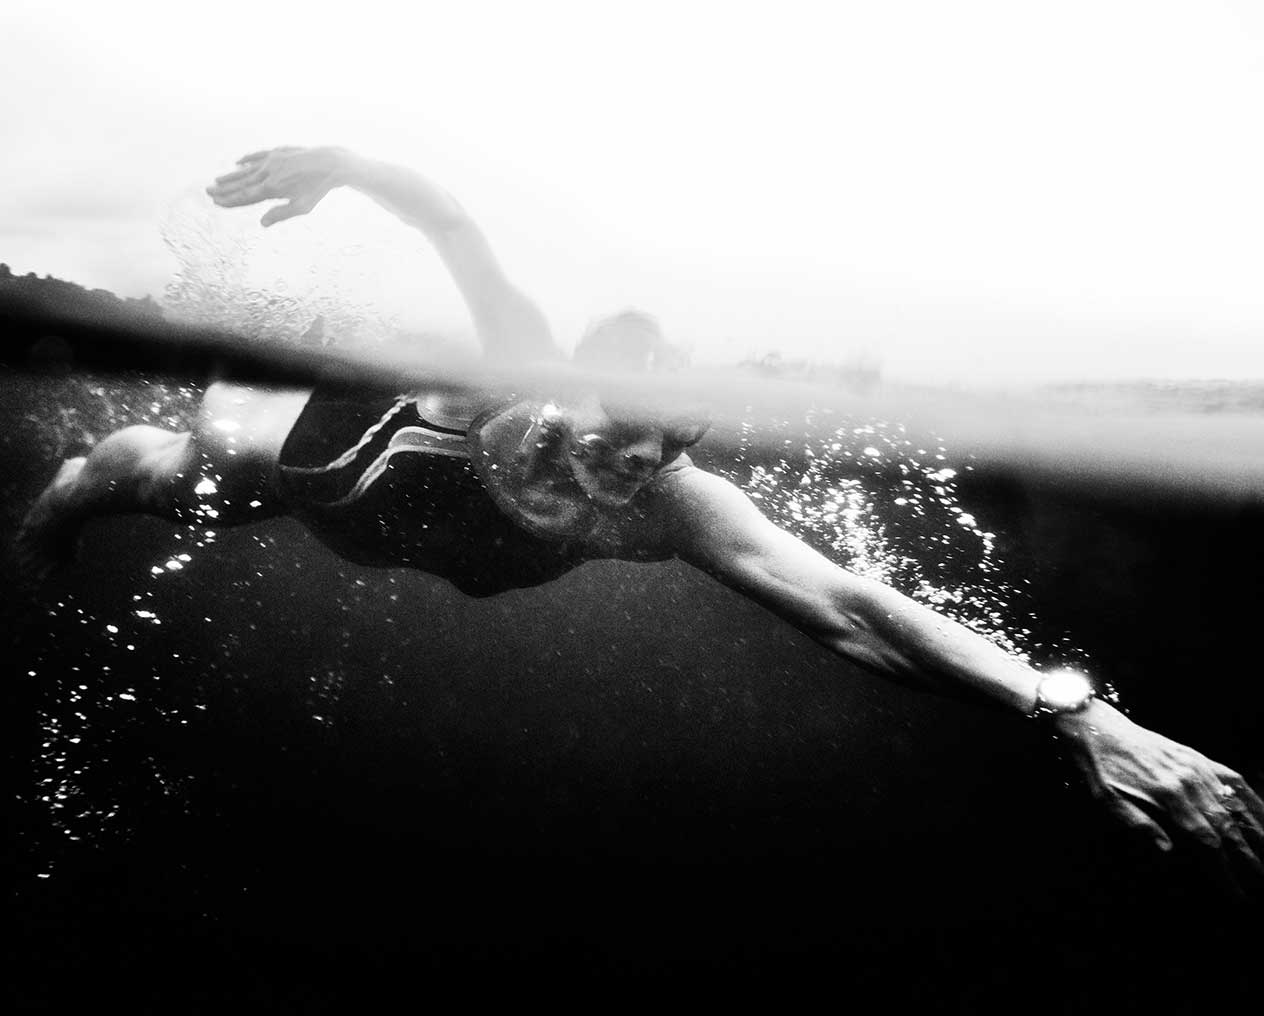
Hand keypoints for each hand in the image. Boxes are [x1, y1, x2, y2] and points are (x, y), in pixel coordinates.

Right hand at [205, 146, 351, 226]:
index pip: (245, 196)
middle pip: (241, 183)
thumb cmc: (317, 189)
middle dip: (223, 189)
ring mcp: (271, 160)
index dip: (229, 200)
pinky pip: (258, 156)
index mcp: (271, 188)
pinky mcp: (278, 152)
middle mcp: (267, 173)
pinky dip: (247, 160)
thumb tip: (262, 224)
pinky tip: (238, 163)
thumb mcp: (302, 207)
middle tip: (207, 192)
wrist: (329, 163)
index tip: (216, 202)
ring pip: (246, 170)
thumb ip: (281, 214)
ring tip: (216, 180)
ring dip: (231, 175)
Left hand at [1054, 700, 1263, 895]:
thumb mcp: (1109, 801)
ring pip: (1236, 804)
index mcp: (1167, 797)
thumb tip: (1169, 851)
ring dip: (1257, 831)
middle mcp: (1189, 782)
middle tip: (1260, 879)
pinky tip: (1263, 814)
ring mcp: (1196, 767)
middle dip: (1247, 857)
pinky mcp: (1197, 757)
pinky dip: (1251, 798)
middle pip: (1227, 826)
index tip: (1236, 892)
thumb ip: (1140, 825)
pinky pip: (1232, 778)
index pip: (1206, 841)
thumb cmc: (1101, 769)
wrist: (1098, 729)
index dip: (1223, 869)